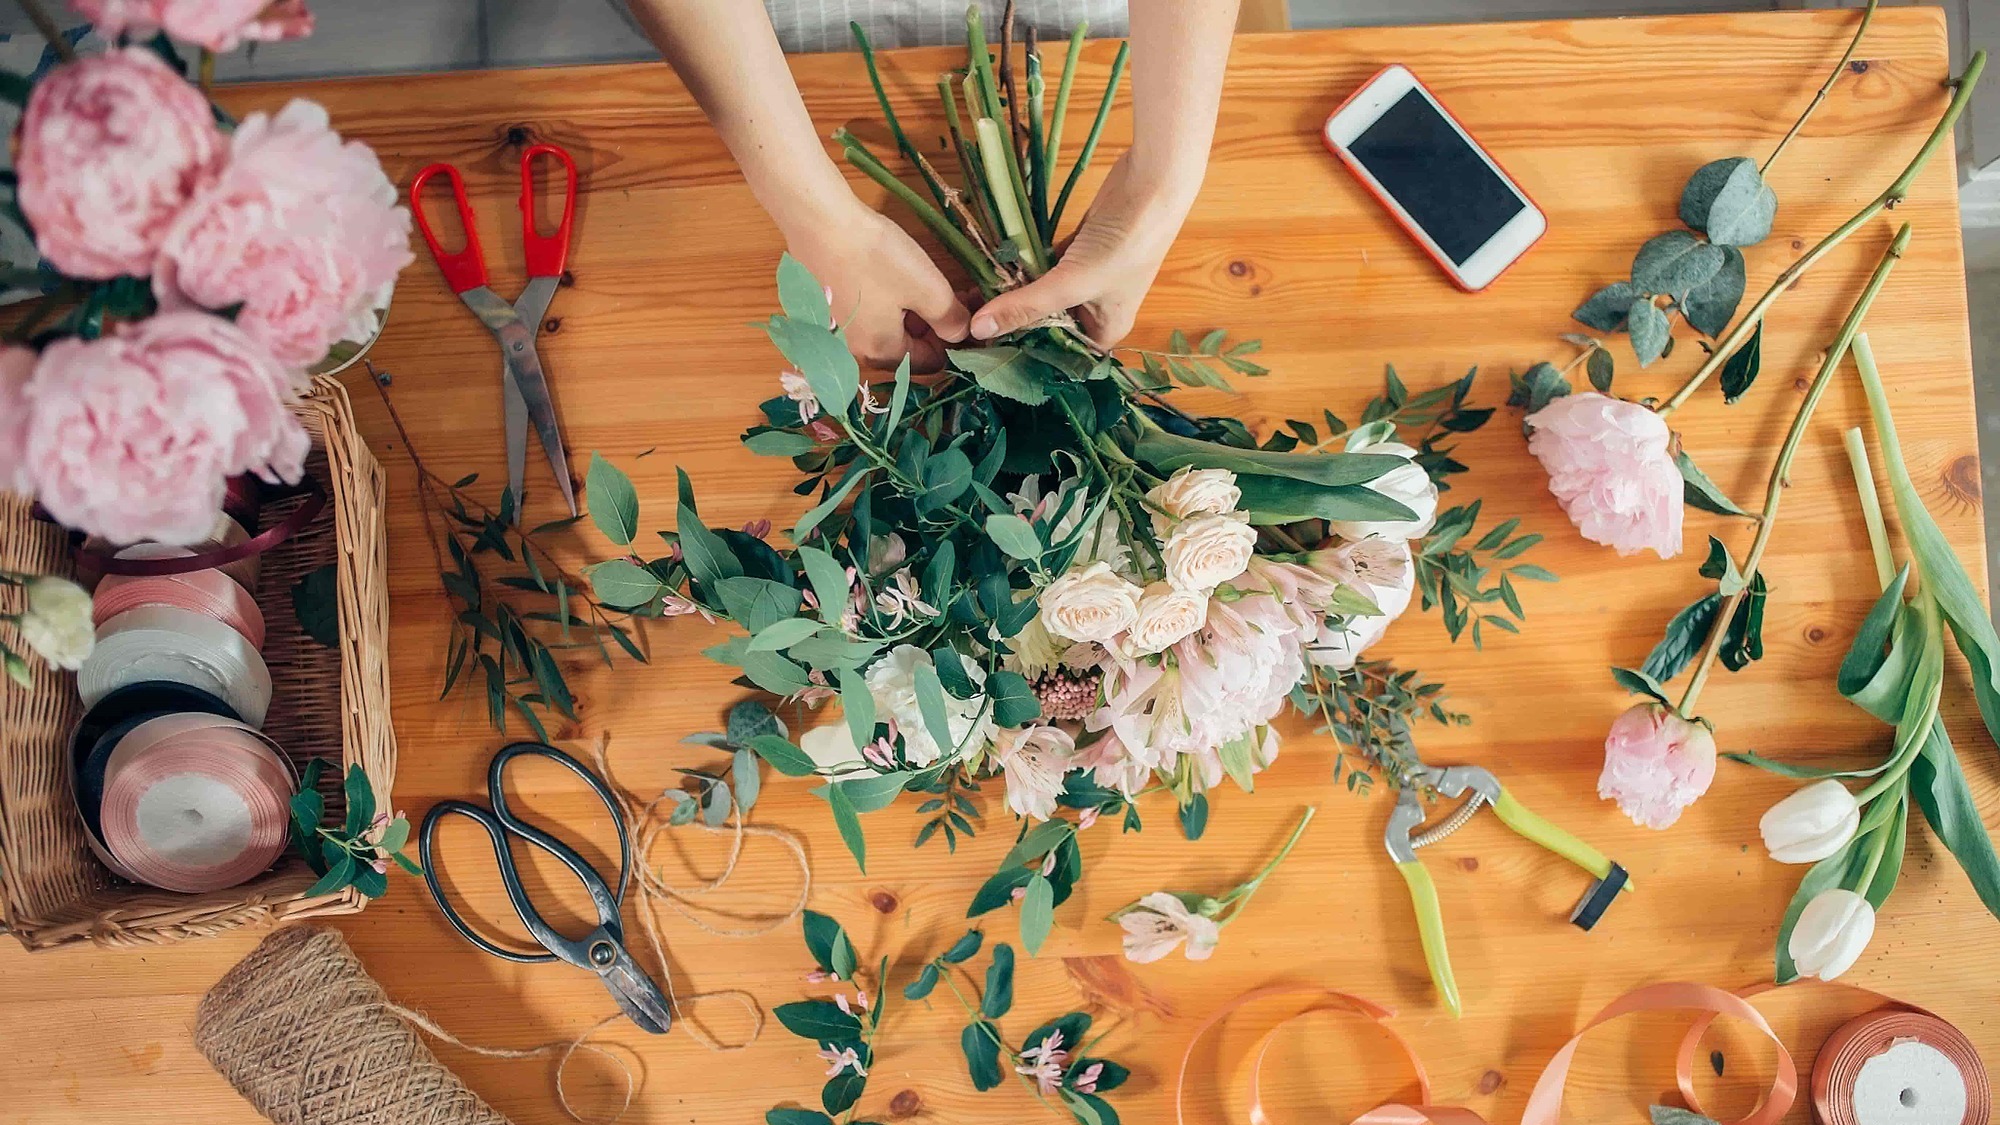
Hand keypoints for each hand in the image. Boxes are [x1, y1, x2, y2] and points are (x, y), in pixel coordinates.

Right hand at [781, 195, 970, 370]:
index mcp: (881, 352)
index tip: (965, 308)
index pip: (930, 362)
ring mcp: (834, 330)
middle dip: (932, 324)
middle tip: (949, 292)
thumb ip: (951, 320)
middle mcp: (854, 350)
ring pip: (884, 329)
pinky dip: (882, 301)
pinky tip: (885, 274)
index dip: (954, 339)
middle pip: (906, 347)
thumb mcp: (928, 289)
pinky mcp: (822, 307)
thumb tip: (961, 334)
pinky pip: (862, 314)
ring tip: (920, 281)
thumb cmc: (876, 256)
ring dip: (908, 312)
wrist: (817, 221)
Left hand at [966, 152, 1196, 346]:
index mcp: (1104, 331)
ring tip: (971, 297)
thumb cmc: (1126, 243)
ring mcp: (1087, 278)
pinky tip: (991, 268)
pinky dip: (1022, 267)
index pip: (1059, 356)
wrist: (1153, 183)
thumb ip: (1026, 306)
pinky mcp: (1078, 250)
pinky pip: (1043, 267)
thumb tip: (978, 330)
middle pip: (1046, 325)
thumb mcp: (1073, 282)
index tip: (982, 353)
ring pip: (1042, 294)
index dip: (1022, 355)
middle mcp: (1096, 310)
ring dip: (1012, 292)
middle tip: (968, 322)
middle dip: (1012, 322)